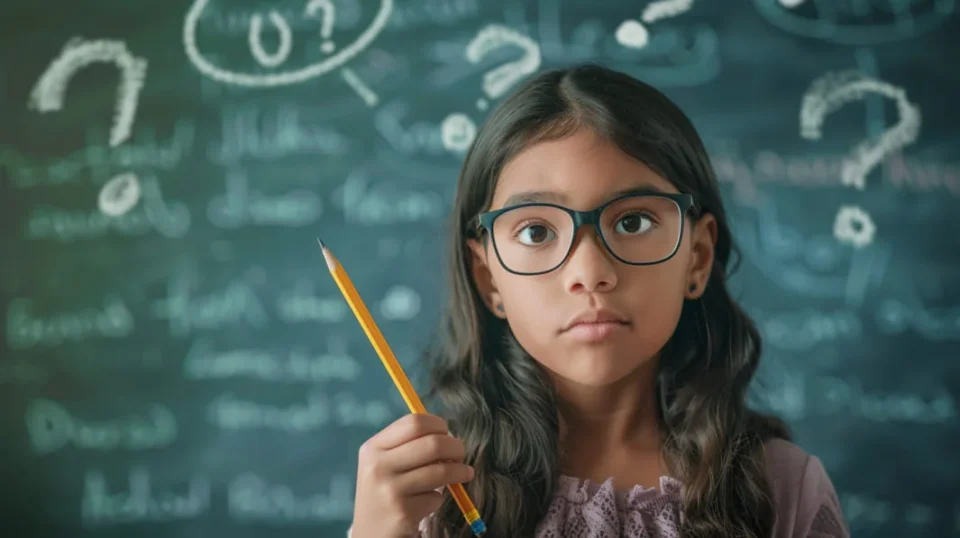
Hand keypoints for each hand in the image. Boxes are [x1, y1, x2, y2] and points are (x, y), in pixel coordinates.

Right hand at [350, 413, 474, 537]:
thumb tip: (448, 437)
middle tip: (460, 455)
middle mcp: (378, 466)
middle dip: (456, 448)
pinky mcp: (403, 512)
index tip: (447, 434)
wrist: (370, 533)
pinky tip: (429, 502)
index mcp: (373, 448)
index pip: (414, 422)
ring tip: (464, 474)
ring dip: (459, 472)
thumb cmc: (383, 492)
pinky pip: (436, 498)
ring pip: (440, 471)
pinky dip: (439, 499)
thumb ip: (409, 447)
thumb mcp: (384, 464)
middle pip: (432, 443)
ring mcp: (390, 490)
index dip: (438, 425)